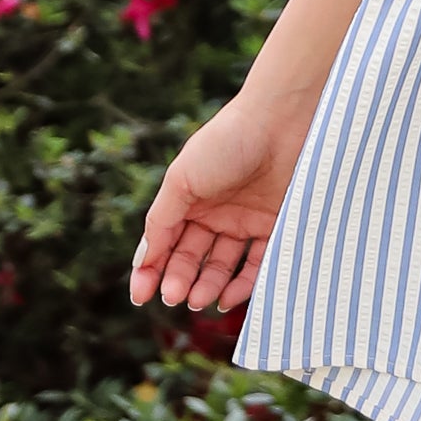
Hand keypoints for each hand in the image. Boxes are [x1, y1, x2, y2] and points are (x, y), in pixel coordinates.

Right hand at [129, 93, 313, 315]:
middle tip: (175, 296)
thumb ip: (161, 220)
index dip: (150, 271)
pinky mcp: (275, 226)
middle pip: (191, 258)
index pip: (163, 243)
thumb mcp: (182, 179)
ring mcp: (245, 221)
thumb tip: (145, 260)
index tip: (140, 296)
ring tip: (198, 300)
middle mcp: (215, 213)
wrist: (281, 121)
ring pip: (222, 266)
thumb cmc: (226, 142)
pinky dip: (242, 285)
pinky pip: (257, 265)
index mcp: (188, 199)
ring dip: (207, 286)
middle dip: (179, 280)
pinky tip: (226, 298)